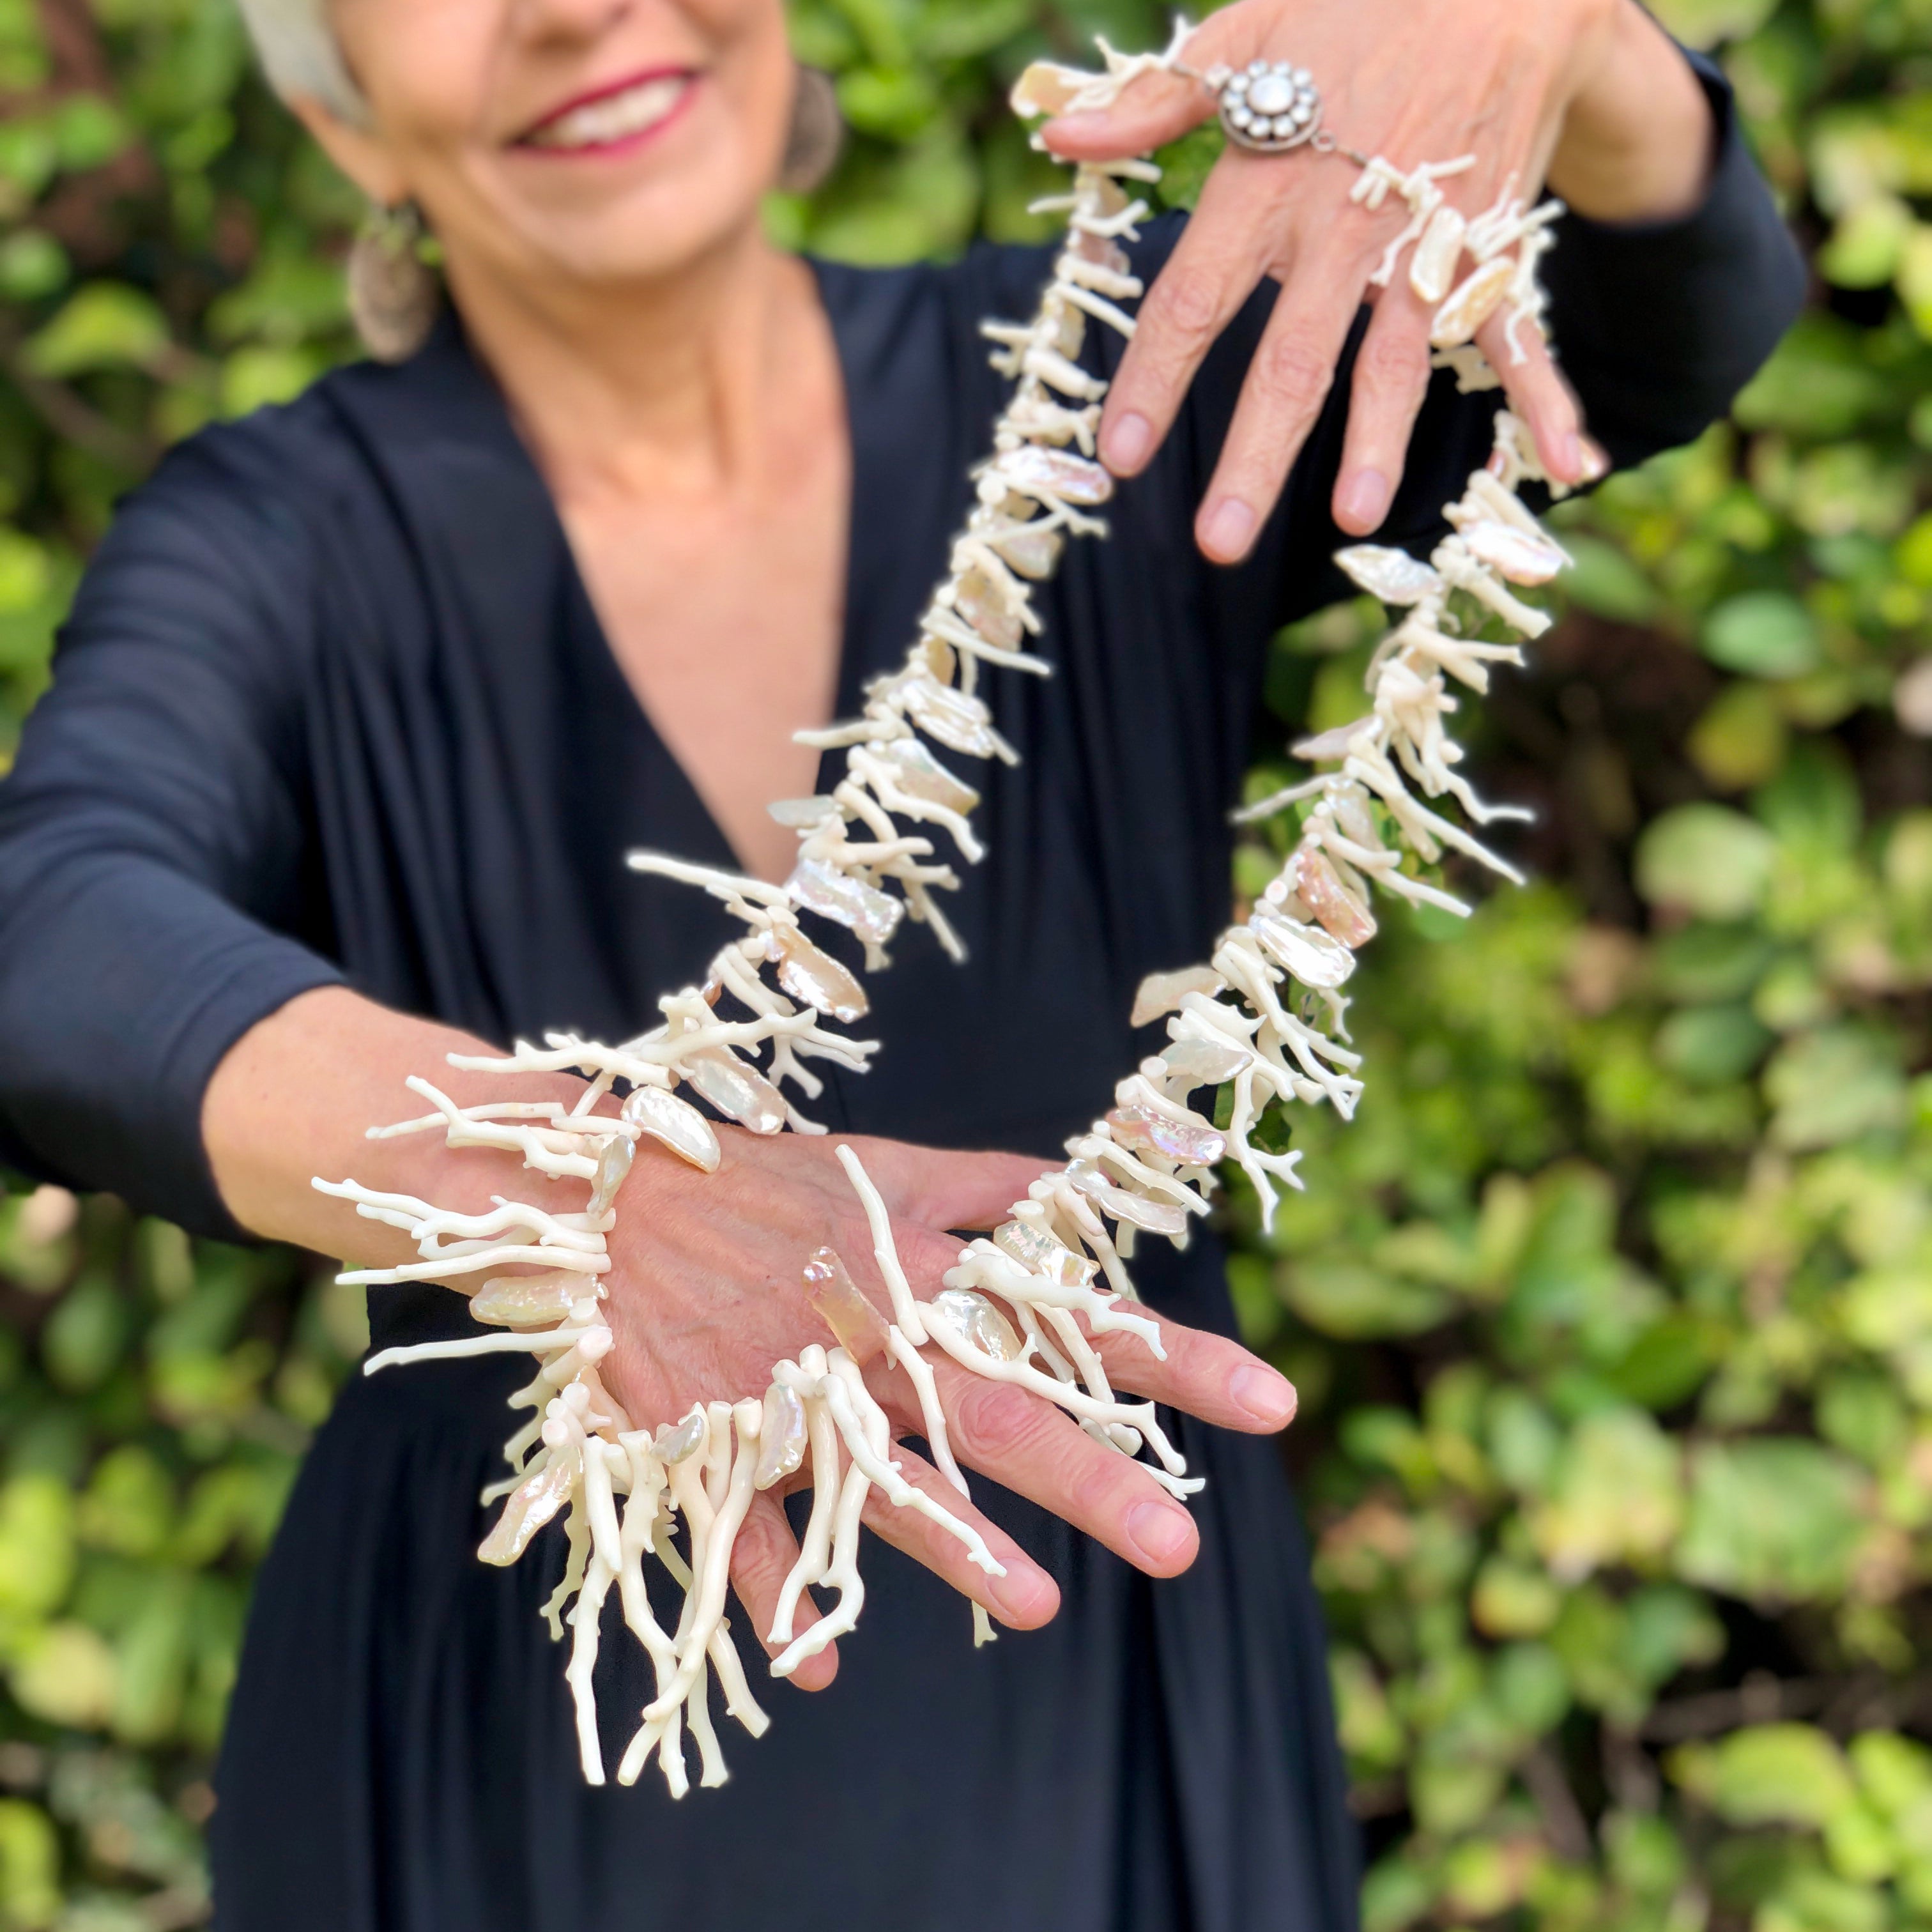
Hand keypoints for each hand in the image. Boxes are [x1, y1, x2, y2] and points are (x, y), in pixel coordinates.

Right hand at [600, 1126, 1296, 1688]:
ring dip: (960, 1547)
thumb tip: (1080, 1191)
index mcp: (923, 1266)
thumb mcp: (881, 1163)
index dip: (1175, 1357)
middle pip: (998, 1413)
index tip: (1269, 1402)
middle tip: (1181, 1547)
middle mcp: (873, 1336)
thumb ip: (988, 1184)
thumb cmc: (755, 1180)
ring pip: (889, 1480)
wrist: (599, 1198)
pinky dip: (785, 1595)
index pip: (1071, 1316)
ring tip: (1038, 1607)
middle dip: (1094, 1479)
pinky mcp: (715, 1441)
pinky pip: (754, 1533)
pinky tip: (822, 1669)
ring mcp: (794, 1395)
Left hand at [1043, 0, 1713, 560]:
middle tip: (1220, 541)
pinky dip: (1552, 394)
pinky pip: (1523, 328)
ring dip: (1377, 441)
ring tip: (1353, 520)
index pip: (1193, 299)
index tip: (1120, 455)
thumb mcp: (1243, 38)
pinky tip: (1572, 461)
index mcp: (1267, 180)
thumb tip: (1060, 135)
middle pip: (1291, 358)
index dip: (1154, 379)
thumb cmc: (1349, 4)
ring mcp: (1425, 241)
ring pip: (1396, 357)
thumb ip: (1151, 102)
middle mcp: (1341, 225)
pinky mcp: (1491, 242)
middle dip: (1254, 453)